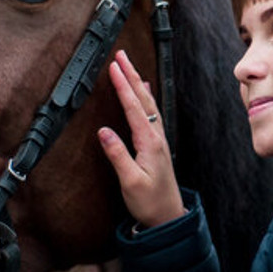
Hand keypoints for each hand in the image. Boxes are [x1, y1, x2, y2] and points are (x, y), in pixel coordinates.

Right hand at [97, 50, 185, 229]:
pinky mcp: (157, 145)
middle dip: (131, 75)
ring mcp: (158, 140)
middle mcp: (156, 137)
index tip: (113, 67)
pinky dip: (145, 97)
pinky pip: (151, 113)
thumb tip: (103, 131)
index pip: (134, 108)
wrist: (169, 216)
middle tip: (120, 55)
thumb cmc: (150, 202)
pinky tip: (144, 91)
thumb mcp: (130, 182)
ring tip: (128, 66)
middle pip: (143, 99)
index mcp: (149, 143)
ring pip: (148, 104)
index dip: (123, 86)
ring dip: (137, 83)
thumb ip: (118, 156)